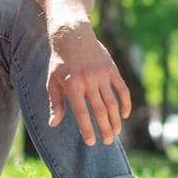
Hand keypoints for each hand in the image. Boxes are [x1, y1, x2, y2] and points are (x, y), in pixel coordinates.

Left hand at [46, 22, 131, 145]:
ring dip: (115, 120)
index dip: (88, 129)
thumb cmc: (59, 62)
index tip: (91, 142)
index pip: (82, 113)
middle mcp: (88, 81)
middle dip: (104, 129)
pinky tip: (124, 115)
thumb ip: (55, 103)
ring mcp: (102, 75)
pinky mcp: (112, 69)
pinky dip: (125, 103)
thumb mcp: (52, 81)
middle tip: (107, 142)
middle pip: (100, 111)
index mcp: (72, 85)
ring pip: (112, 103)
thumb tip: (53, 124)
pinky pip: (122, 89)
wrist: (72, 35)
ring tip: (115, 133)